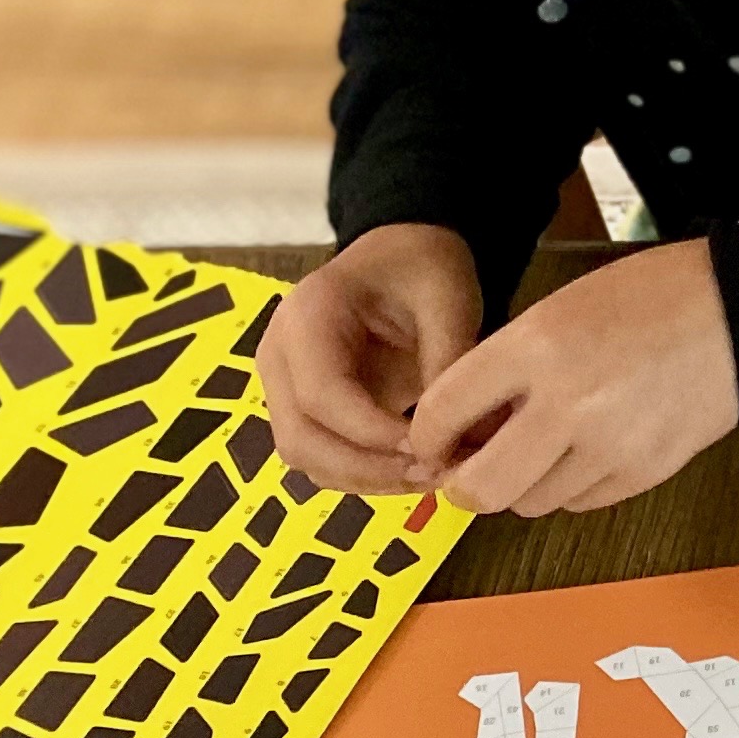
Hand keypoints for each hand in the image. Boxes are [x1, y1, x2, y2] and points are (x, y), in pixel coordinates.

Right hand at [260, 224, 482, 489]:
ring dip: (365, 479)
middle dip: (367, 468)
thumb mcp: (448, 300)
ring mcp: (283, 385)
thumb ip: (450, 363)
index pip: (322, 394)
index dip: (373, 434)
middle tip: (435, 474)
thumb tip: (459, 437)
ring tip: (430, 476)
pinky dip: (362, 474)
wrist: (399, 258)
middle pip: (300, 437)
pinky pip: (320, 456)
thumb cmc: (422, 269)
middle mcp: (279, 354)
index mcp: (308, 315)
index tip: (431, 450)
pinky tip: (412, 471)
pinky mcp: (301, 408)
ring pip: (305, 457)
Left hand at [404, 241, 738, 515]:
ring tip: (541, 449)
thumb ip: (506, 368)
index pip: (443, 414)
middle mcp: (568, 403)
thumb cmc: (647, 299)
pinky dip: (570, 485)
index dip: (425, 437)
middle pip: (480, 487)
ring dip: (521, 483)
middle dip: (462, 486)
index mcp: (536, 347)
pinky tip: (586, 450)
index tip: (432, 441)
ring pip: (529, 502)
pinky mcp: (645, 472)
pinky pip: (580, 502)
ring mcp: (611, 446)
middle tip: (468, 469)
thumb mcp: (558, 309)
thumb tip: (466, 431)